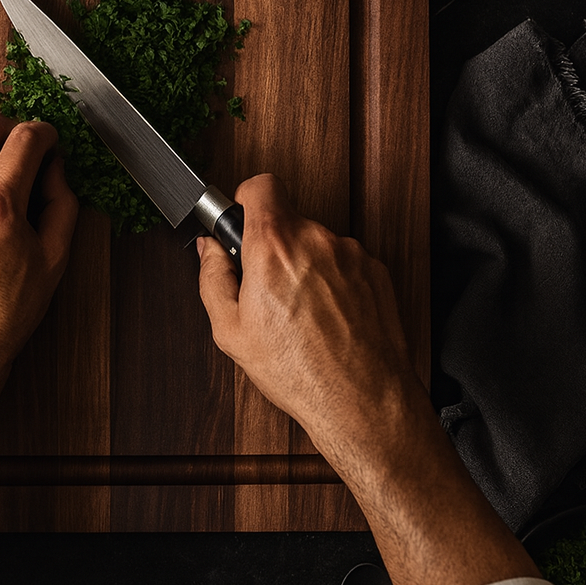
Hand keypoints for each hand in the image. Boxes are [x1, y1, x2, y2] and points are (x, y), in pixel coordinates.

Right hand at [197, 174, 537, 584]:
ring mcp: (351, 253)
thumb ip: (214, 278)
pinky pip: (344, 264)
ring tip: (302, 316)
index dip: (247, 199)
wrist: (362, 398)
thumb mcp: (231, 332)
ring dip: (306, 268)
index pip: (260, 186)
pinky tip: (328, 320)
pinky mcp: (375, 271)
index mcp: (274, 247)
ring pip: (317, 246)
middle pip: (287, 222)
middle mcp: (316, 240)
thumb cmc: (299, 372)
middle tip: (268, 292)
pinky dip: (334, 283)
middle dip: (274, 249)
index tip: (243, 218)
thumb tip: (209, 250)